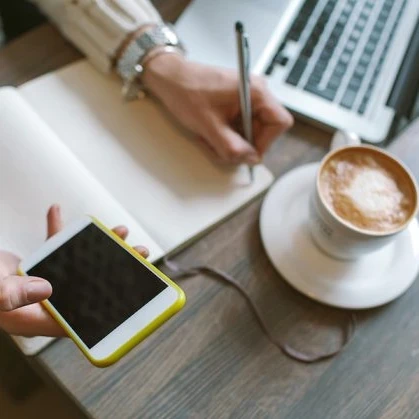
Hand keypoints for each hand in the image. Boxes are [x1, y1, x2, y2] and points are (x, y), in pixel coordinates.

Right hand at [0, 205, 148, 336]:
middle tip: (140, 253)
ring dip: (99, 246)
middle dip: (118, 268)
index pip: (84, 314)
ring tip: (118, 231)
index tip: (136, 290)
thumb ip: (14, 296)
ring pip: (80, 264)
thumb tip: (47, 289)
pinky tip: (57, 211)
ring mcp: (41, 283)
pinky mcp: (33, 267)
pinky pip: (52, 247)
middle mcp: (46, 301)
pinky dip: (57, 230)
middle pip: (91, 285)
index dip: (111, 305)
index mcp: (39, 317)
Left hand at [143, 54, 293, 164]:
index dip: (266, 142)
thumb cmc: (186, 92)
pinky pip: (239, 128)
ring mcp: (246, 99)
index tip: (246, 152)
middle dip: (243, 144)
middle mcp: (256, 93)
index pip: (279, 123)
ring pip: (250, 132)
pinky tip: (210, 134)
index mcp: (256, 92)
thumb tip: (251, 159)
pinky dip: (226, 136)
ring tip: (210, 139)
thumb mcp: (209, 126)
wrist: (169, 78)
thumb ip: (232, 147)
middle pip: (265, 130)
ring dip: (231, 142)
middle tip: (221, 148)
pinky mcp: (236, 105)